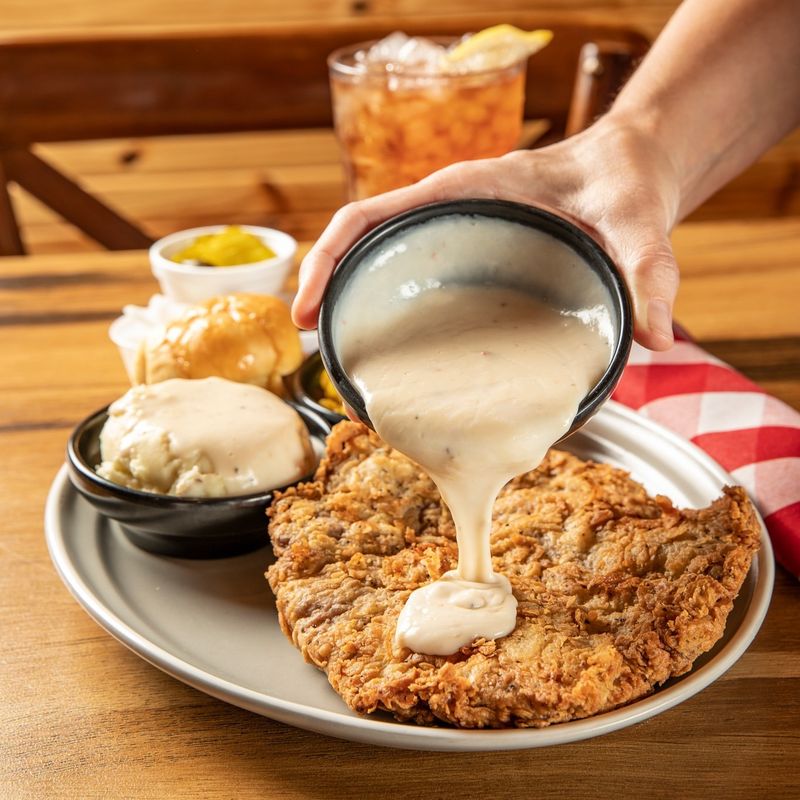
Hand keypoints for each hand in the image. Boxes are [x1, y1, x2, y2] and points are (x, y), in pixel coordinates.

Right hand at [293, 116, 681, 350]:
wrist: (628, 172)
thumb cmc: (619, 182)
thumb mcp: (634, 218)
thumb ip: (649, 271)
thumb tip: (657, 340)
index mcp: (462, 192)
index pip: (368, 217)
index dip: (327, 259)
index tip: (306, 308)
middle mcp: (447, 216)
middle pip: (361, 249)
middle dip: (329, 293)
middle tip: (319, 354)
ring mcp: (455, 241)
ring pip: (384, 270)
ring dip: (356, 311)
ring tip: (350, 372)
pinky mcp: (470, 266)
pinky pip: (416, 286)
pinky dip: (397, 318)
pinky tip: (403, 363)